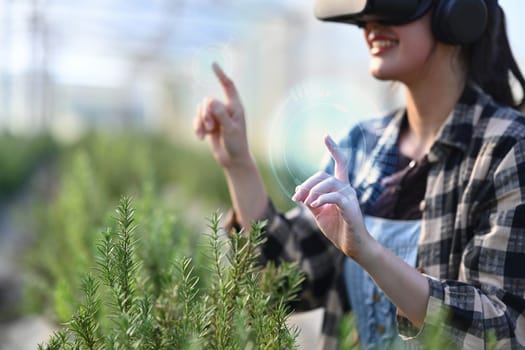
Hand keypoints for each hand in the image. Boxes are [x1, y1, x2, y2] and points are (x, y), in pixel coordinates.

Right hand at [193, 63, 251, 168]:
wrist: (233, 160)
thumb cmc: (236, 144)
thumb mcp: (231, 130)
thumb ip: (221, 115)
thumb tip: (211, 101)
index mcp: (235, 107)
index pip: (228, 86)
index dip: (221, 75)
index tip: (213, 65)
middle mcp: (226, 109)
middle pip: (208, 101)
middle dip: (206, 114)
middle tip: (211, 127)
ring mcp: (217, 117)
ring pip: (201, 109)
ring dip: (201, 122)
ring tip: (206, 134)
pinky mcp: (210, 124)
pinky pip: (197, 119)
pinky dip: (197, 127)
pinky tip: (201, 138)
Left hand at [292, 135, 373, 261]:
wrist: (352, 247)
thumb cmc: (337, 229)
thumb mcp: (318, 213)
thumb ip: (309, 200)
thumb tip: (298, 188)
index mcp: (339, 188)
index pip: (339, 163)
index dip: (334, 149)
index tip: (326, 136)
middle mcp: (346, 189)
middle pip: (324, 175)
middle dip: (308, 184)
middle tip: (297, 196)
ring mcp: (350, 197)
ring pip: (329, 183)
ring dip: (313, 191)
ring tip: (307, 202)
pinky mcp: (351, 208)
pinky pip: (335, 197)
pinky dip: (322, 198)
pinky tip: (314, 205)